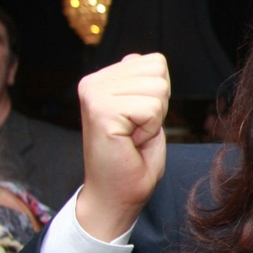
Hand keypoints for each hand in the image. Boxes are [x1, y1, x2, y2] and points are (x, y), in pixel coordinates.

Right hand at [74, 53, 170, 241]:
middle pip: (158, 72)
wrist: (115, 196)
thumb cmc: (133, 160)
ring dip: (154, 118)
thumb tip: (135, 57)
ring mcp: (94, 94)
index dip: (159, 96)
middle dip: (158, 106)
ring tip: (132, 136)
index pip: (155, 62)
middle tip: (136, 131)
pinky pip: (151, 108)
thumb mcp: (144, 112)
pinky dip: (149, 129)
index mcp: (103, 79)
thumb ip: (141, 84)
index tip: (139, 121)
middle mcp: (93, 82)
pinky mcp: (101, 110)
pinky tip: (130, 142)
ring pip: (157, 89)